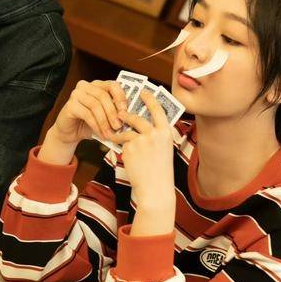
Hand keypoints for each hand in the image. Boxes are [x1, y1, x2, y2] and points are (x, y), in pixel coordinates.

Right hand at [39, 80, 127, 164]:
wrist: (70, 133)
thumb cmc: (89, 123)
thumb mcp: (105, 116)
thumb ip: (115, 112)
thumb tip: (130, 116)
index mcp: (97, 85)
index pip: (112, 85)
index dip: (121, 97)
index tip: (126, 111)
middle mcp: (85, 86)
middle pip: (103, 95)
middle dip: (113, 113)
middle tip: (119, 126)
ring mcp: (76, 94)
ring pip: (95, 105)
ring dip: (105, 121)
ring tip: (110, 133)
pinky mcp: (70, 105)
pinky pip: (87, 114)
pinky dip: (96, 126)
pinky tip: (101, 134)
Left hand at [115, 91, 175, 210]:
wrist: (155, 190)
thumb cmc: (160, 171)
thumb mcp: (163, 149)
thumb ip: (155, 135)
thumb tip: (141, 123)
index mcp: (166, 132)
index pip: (157, 109)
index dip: (150, 99)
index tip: (143, 91)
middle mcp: (154, 134)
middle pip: (138, 118)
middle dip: (127, 114)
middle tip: (121, 112)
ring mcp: (141, 141)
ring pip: (127, 130)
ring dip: (119, 130)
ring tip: (114, 131)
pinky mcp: (130, 148)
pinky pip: (122, 142)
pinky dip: (120, 145)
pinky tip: (121, 150)